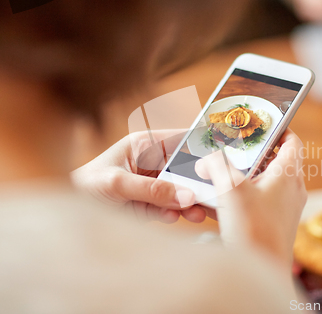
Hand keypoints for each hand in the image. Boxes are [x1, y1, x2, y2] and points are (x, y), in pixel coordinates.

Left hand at [71, 130, 205, 223]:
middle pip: (185, 170)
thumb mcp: (116, 183)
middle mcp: (152, 163)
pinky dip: (174, 214)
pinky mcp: (150, 205)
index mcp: (144, 145)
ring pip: (180, 192)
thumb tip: (185, 195)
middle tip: (211, 195)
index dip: (200, 145)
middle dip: (197, 183)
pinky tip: (173, 217)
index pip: (180, 139)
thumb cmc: (84, 185)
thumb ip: (151, 189)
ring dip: (189, 202)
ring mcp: (153, 185)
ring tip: (197, 213)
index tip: (219, 157)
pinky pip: (169, 209)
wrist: (67, 215)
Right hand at [195, 129, 306, 266]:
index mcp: (287, 174)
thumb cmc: (254, 229)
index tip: (265, 124)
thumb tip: (207, 160)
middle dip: (256, 154)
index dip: (280, 129)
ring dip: (248, 177)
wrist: (262, 271)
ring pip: (267, 183)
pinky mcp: (274, 224)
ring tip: (225, 175)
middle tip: (237, 149)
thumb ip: (216, 166)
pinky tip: (223, 204)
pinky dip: (245, 198)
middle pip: (277, 161)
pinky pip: (260, 203)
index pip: (292, 141)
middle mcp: (291, 190)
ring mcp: (285, 208)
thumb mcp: (231, 189)